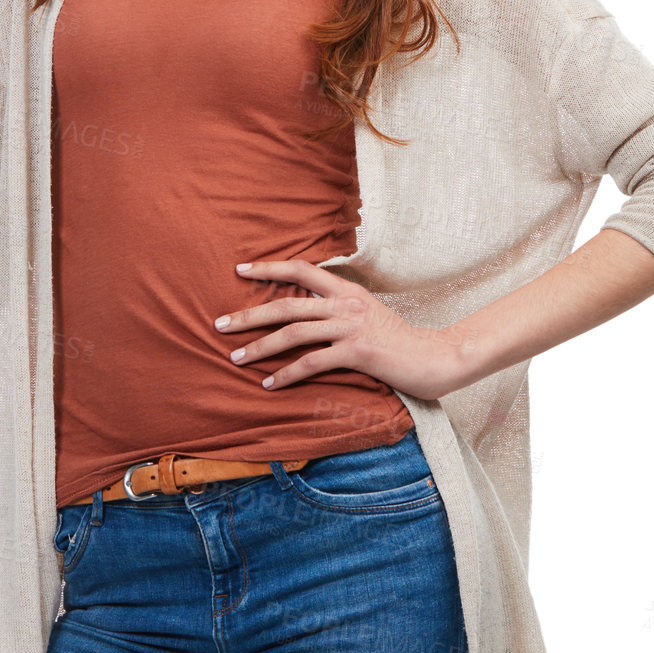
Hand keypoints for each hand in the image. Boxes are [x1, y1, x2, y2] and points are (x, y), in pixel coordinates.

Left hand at [212, 258, 475, 400]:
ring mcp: (351, 327)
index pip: (301, 269)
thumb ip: (338, 309)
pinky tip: (269, 384)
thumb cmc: (398, 341)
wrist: (433, 358)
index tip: (240, 270)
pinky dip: (286, 374)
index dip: (269, 268)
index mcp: (347, 290)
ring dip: (259, 347)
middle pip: (286, 305)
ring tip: (236, 358)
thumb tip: (305, 313)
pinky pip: (311, 363)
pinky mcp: (356, 352)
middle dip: (249, 315)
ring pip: (293, 334)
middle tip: (219, 324)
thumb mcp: (368, 314)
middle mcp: (346, 304)